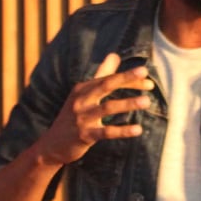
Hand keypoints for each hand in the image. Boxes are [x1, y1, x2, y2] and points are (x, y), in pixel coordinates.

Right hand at [37, 53, 153, 166]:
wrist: (53, 145)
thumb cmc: (74, 117)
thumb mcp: (84, 95)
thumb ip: (101, 75)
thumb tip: (114, 55)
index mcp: (82, 88)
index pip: (108, 78)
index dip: (128, 77)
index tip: (147, 75)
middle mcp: (81, 100)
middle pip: (105, 85)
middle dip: (126, 79)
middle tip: (147, 77)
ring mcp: (82, 118)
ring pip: (108, 108)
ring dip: (128, 104)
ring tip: (147, 101)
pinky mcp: (85, 135)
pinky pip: (106, 132)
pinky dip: (123, 130)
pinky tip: (138, 129)